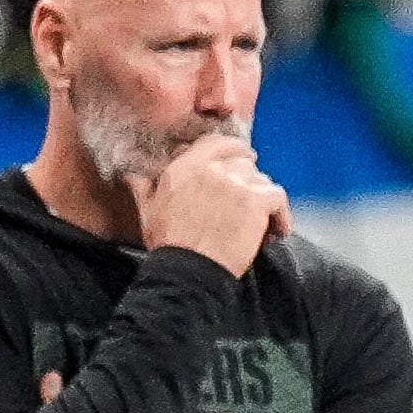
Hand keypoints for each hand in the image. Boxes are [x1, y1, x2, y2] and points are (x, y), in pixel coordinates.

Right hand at [139, 133, 289, 276]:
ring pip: (262, 180)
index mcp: (184, 167)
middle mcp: (210, 170)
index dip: (234, 150)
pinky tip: (277, 231)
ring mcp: (234, 184)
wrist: (188, 269)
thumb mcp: (147, 210)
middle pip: (243, 163)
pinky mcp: (255, 202)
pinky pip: (278, 197)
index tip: (243, 159)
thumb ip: (142, 187)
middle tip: (251, 203)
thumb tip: (131, 175)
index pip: (217, 143)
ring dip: (264, 200)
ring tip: (261, 224)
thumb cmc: (169, 244)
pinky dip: (281, 215)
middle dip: (249, 182)